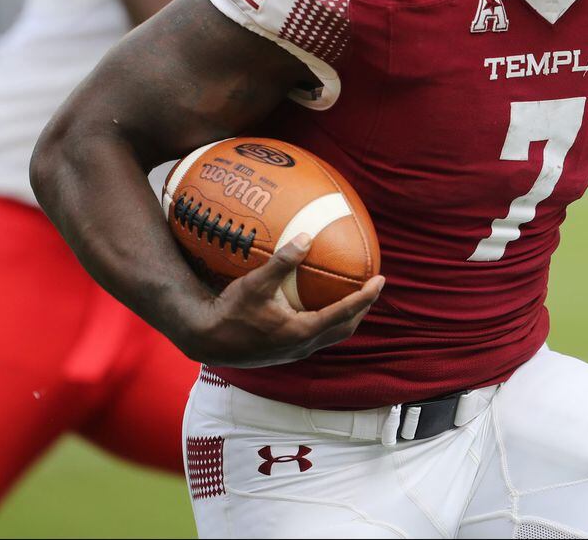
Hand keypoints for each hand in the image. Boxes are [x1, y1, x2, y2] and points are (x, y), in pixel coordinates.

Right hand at [178, 233, 382, 368]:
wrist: (207, 340)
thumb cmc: (230, 311)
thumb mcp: (256, 283)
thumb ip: (283, 261)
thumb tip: (306, 236)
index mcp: (302, 331)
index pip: (344, 313)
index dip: (365, 297)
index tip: (381, 280)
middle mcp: (302, 345)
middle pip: (344, 328)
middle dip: (362, 309)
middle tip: (371, 289)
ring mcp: (293, 352)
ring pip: (330, 335)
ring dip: (345, 318)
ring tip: (352, 297)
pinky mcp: (284, 351)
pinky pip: (315, 336)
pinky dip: (326, 321)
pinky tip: (316, 305)